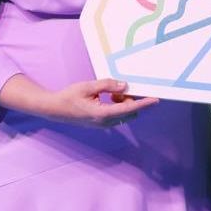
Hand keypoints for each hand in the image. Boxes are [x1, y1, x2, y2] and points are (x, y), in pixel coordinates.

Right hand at [36, 78, 159, 127]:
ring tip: (112, 93)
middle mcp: (105, 122)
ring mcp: (103, 125)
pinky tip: (109, 98)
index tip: (155, 99)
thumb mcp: (88, 86)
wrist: (54, 109)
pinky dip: (118, 106)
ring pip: (124, 115)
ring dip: (124, 103)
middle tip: (122, 89)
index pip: (129, 108)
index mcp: (102, 114)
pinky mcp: (101, 124)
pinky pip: (117, 116)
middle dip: (132, 101)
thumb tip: (125, 85)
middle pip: (130, 113)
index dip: (144, 104)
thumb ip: (107, 85)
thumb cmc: (69, 96)